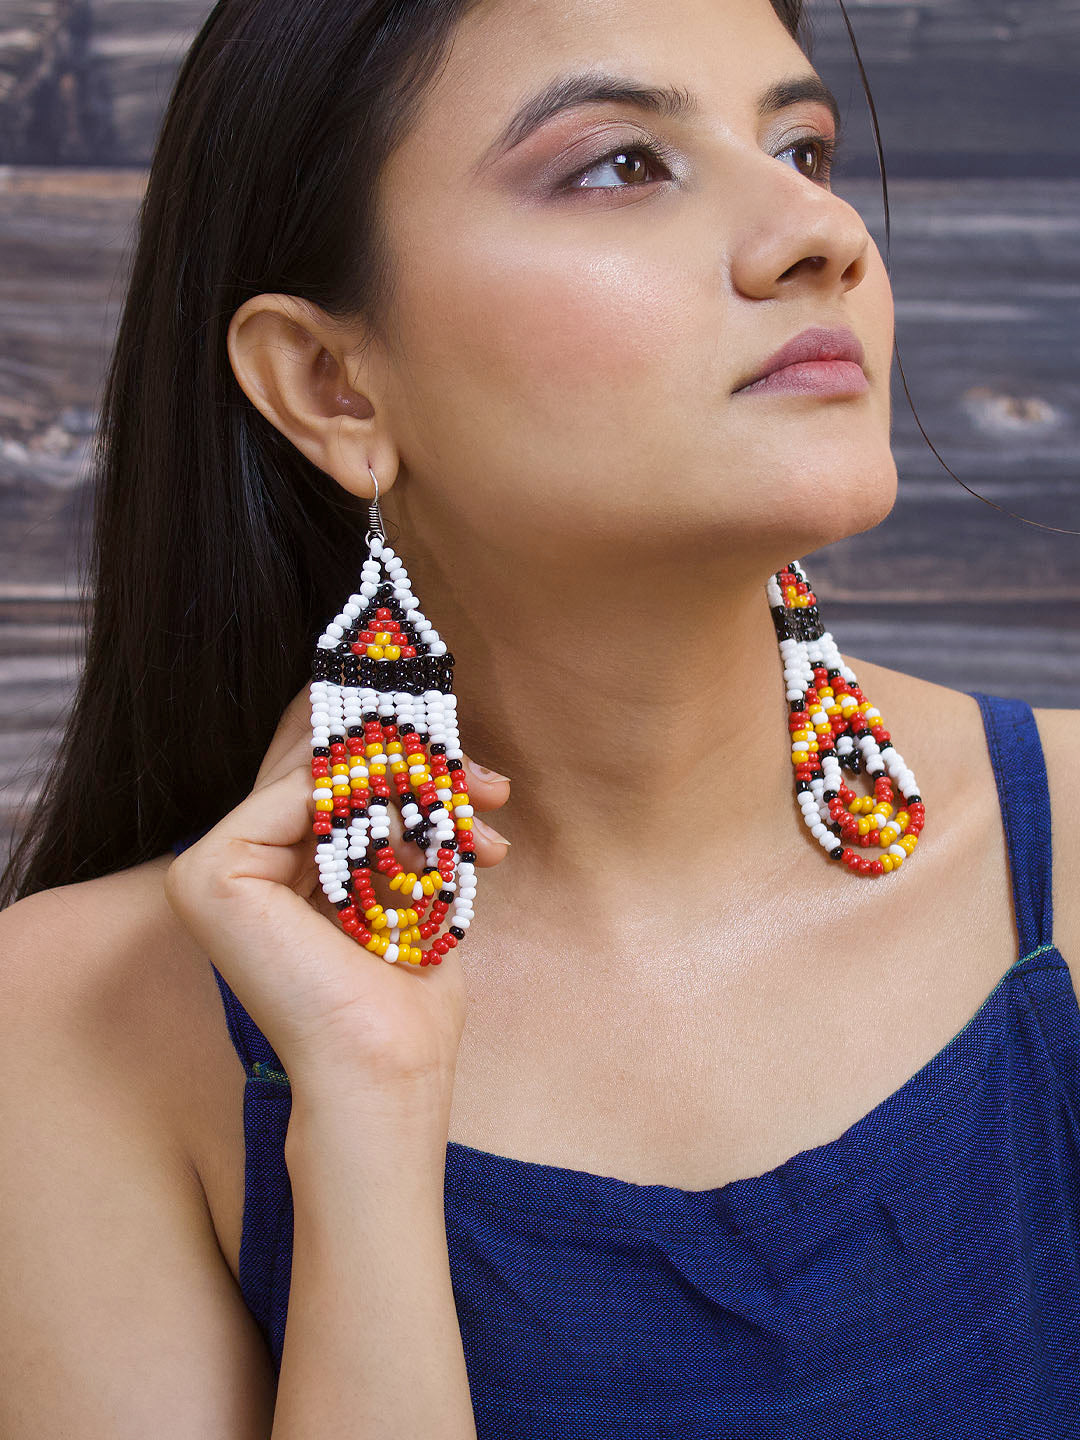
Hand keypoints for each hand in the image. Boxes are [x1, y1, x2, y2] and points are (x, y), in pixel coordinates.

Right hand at [163, 683, 511, 1104]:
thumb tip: (467, 770)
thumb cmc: (404, 996)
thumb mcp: (416, 884)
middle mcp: (232, 861)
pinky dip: (369, 797)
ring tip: (476, 806)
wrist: (385, 1065)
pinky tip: (420, 834)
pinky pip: (298, 795)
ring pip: (317, 772)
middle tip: (485, 782)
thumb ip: (410, 820)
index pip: (321, 776)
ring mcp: (209, 866)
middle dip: (415, 762)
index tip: (470, 765)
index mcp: (268, 867)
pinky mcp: (209, 874)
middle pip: (319, 764)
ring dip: (410, 779)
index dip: (391, 750)